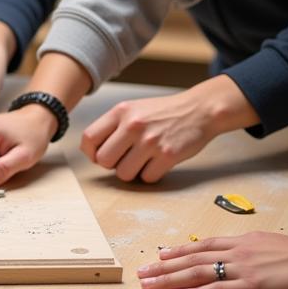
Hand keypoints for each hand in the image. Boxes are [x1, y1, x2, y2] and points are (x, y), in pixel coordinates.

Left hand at [81, 89, 225, 182]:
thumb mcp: (133, 109)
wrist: (198, 110)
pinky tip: (157, 162)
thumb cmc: (162, 112)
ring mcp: (150, 141)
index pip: (89, 138)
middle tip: (124, 159)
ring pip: (124, 174)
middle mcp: (133, 125)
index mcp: (121, 112)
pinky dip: (150, 174)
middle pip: (104, 160)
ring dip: (132, 172)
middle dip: (112, 165)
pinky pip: (147, 178)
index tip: (98, 156)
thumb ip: (113, 126)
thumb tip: (93, 152)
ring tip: (142, 160)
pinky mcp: (167, 155)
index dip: (91, 152)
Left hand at [137, 232, 287, 288]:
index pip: (201, 246)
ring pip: (196, 273)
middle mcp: (235, 252)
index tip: (160, 254)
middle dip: (163, 266)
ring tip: (149, 283)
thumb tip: (239, 255)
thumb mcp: (270, 244)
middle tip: (142, 271)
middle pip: (191, 259)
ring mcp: (241, 269)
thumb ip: (250, 250)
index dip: (178, 250)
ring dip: (169, 278)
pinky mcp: (251, 287)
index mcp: (240, 241)